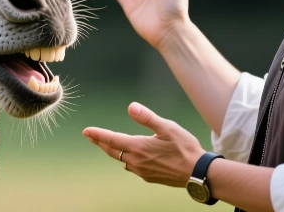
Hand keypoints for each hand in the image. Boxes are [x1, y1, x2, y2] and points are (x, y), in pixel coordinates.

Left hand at [83, 102, 204, 187]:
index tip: (86, 131)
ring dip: (112, 152)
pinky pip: (131, 167)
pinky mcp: (149, 177)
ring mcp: (142, 171)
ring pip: (121, 159)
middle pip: (112, 151)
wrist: (198, 174)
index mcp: (138, 147)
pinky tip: (129, 158)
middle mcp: (136, 161)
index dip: (97, 135)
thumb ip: (147, 118)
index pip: (111, 139)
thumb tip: (131, 107)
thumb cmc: (185, 148)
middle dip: (100, 143)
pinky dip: (125, 159)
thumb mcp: (167, 127)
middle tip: (90, 137)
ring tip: (107, 145)